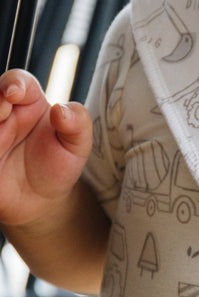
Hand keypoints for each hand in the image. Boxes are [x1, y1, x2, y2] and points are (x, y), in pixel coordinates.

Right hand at [0, 69, 92, 226]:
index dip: (15, 82)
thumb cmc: (57, 166)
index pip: (19, 81)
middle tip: (3, 112)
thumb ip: (78, 125)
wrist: (40, 199)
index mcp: (29, 103)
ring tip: (0, 138)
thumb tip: (61, 110)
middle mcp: (4, 111)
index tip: (14, 93)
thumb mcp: (76, 148)